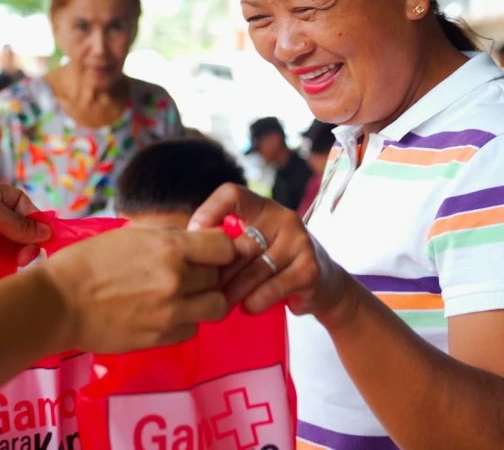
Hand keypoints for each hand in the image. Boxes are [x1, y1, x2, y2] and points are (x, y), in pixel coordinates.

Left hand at [0, 176, 50, 283]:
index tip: (43, 235)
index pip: (18, 201)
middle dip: (25, 239)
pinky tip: (5, 271)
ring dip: (14, 254)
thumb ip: (19, 224)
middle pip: (14, 225)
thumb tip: (45, 232)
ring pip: (5, 245)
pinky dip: (0, 265)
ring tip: (17, 263)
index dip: (32, 217)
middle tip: (29, 255)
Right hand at [40, 226, 235, 352]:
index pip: (224, 247)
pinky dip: (185, 323)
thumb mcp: (130, 236)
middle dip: (207, 274)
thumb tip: (194, 240)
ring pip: (216, 307)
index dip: (220, 248)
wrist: (57, 303)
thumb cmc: (86, 263)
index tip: (210, 251)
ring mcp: (171, 312)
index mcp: (169, 248)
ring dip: (205, 301)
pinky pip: (192, 330)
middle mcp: (177, 279)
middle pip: (219, 277)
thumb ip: (167, 239)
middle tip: (189, 274)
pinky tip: (165, 315)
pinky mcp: (161, 338)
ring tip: (185, 297)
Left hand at [187, 183, 353, 324]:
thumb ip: (225, 242)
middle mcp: (283, 217)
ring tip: (219, 306)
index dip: (208, 212)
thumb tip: (179, 250)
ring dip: (232, 292)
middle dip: (216, 272)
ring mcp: (299, 241)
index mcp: (262, 206)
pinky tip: (248, 308)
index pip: (231, 194)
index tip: (192, 239)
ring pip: (254, 269)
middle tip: (200, 291)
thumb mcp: (253, 245)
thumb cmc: (274, 264)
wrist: (324, 284)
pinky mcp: (309, 268)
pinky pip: (272, 287)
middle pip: (237, 243)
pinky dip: (255, 301)